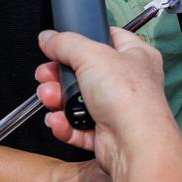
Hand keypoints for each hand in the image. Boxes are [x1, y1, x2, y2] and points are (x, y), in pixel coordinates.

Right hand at [34, 27, 176, 176]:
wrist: (133, 143)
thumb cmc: (128, 96)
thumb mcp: (92, 55)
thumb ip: (65, 43)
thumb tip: (48, 38)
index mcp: (135, 55)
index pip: (108, 38)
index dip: (84, 38)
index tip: (61, 44)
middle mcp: (128, 81)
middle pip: (85, 71)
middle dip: (59, 75)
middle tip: (46, 75)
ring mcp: (117, 108)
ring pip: (77, 101)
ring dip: (57, 100)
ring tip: (49, 98)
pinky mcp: (106, 134)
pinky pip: (77, 127)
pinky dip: (65, 125)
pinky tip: (57, 120)